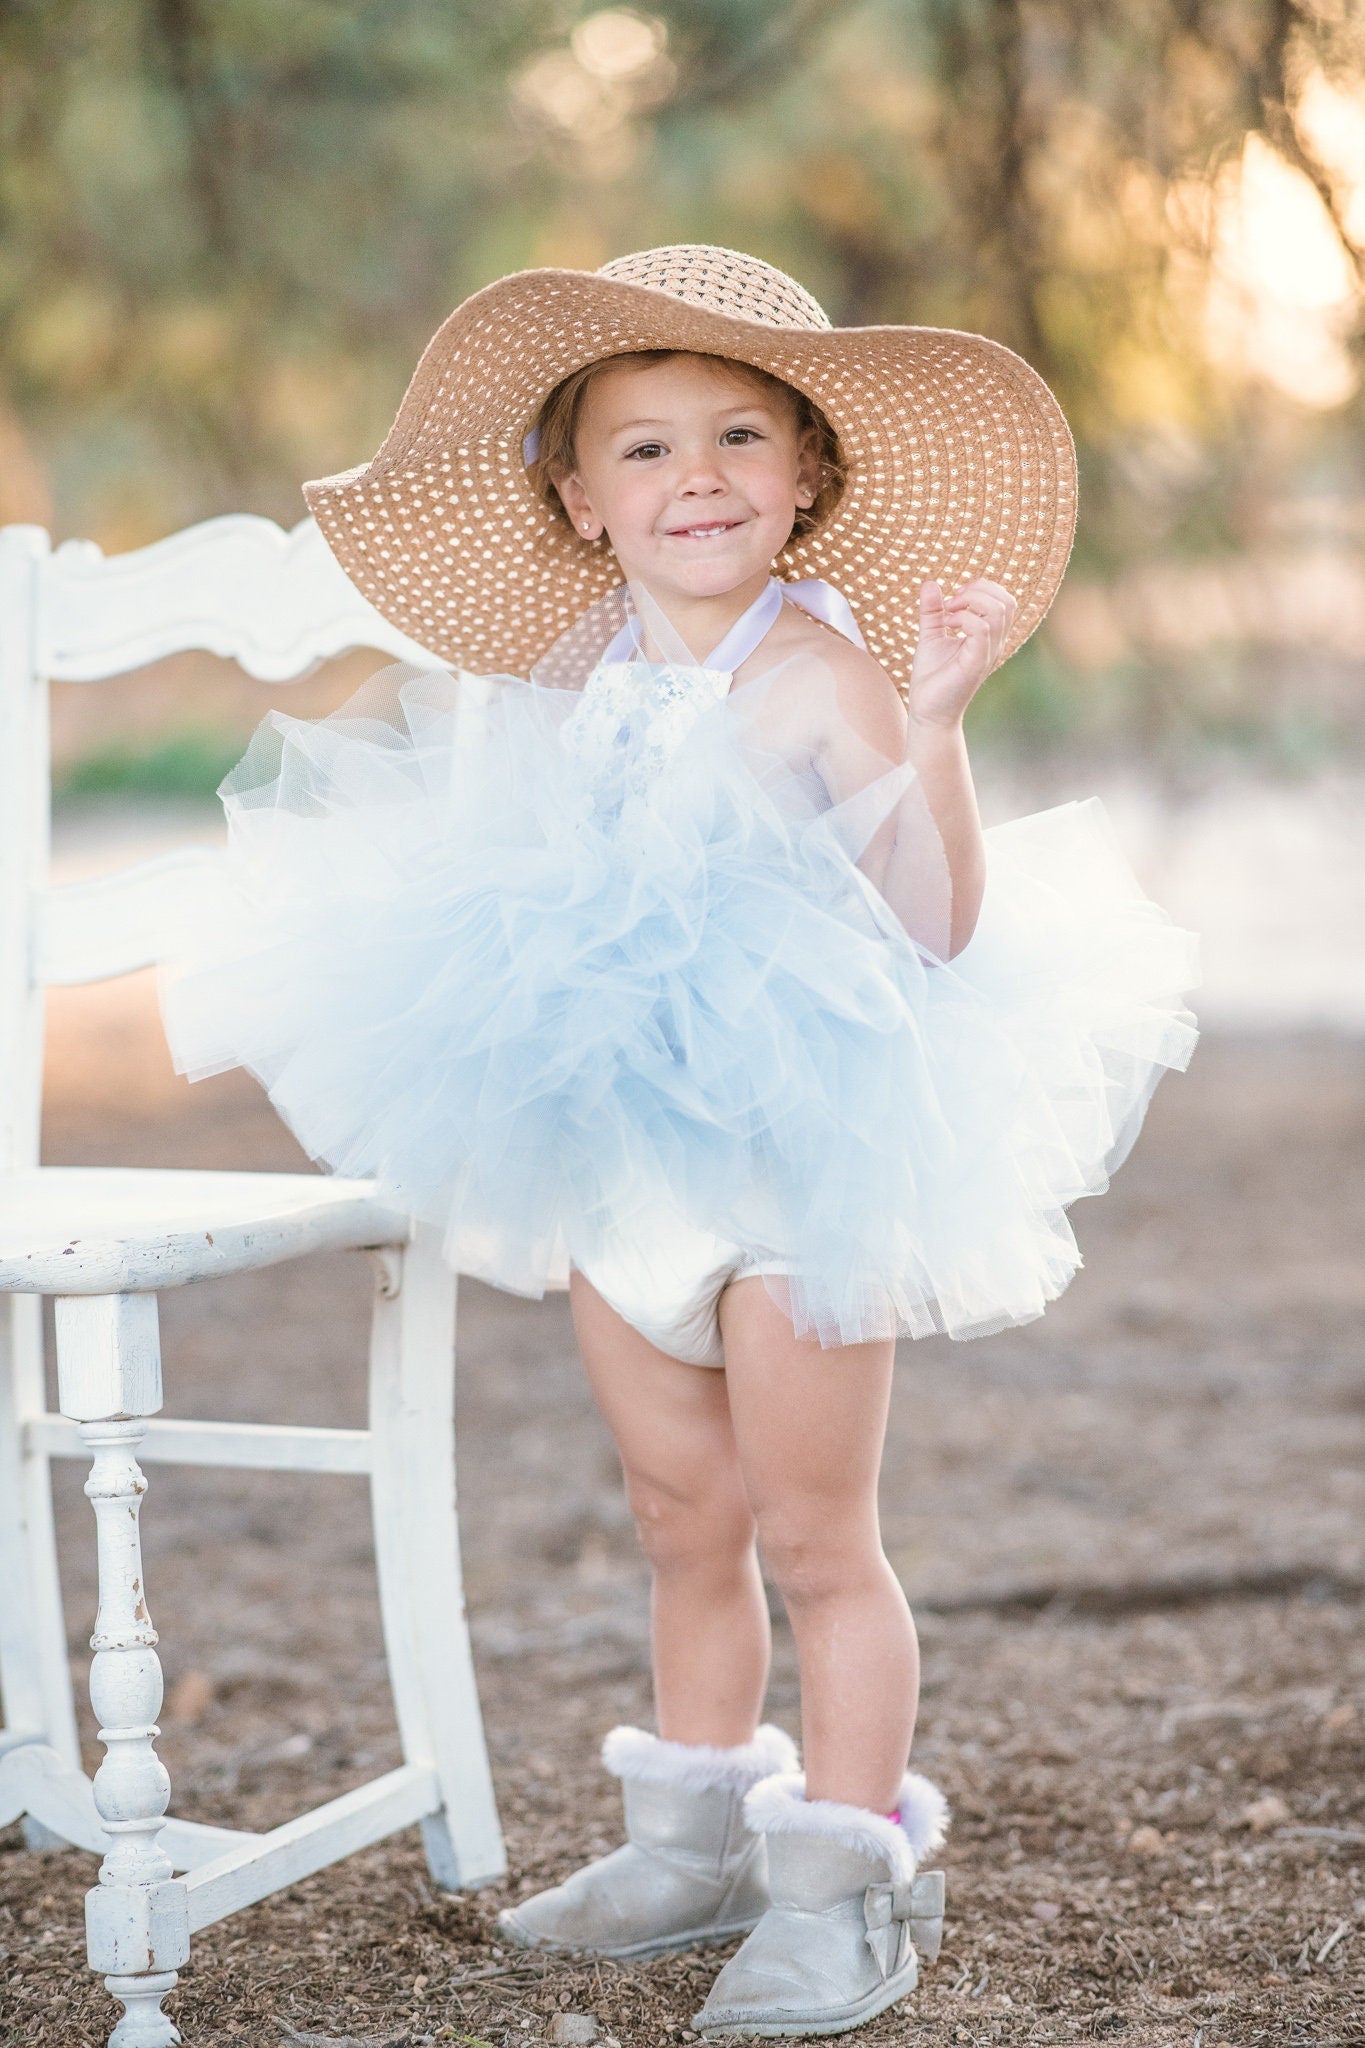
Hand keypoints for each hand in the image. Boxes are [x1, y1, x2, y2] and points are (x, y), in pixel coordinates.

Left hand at [907, 577, 1017, 728]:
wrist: (927, 712)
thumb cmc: (932, 677)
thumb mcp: (931, 635)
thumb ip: (932, 611)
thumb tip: (929, 583)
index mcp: (989, 636)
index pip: (1004, 600)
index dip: (981, 588)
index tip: (953, 599)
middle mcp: (994, 643)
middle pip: (1007, 601)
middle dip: (978, 590)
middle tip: (951, 603)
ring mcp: (988, 653)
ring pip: (999, 611)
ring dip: (970, 602)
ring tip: (948, 614)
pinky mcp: (976, 662)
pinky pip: (983, 629)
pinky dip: (963, 618)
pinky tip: (947, 626)